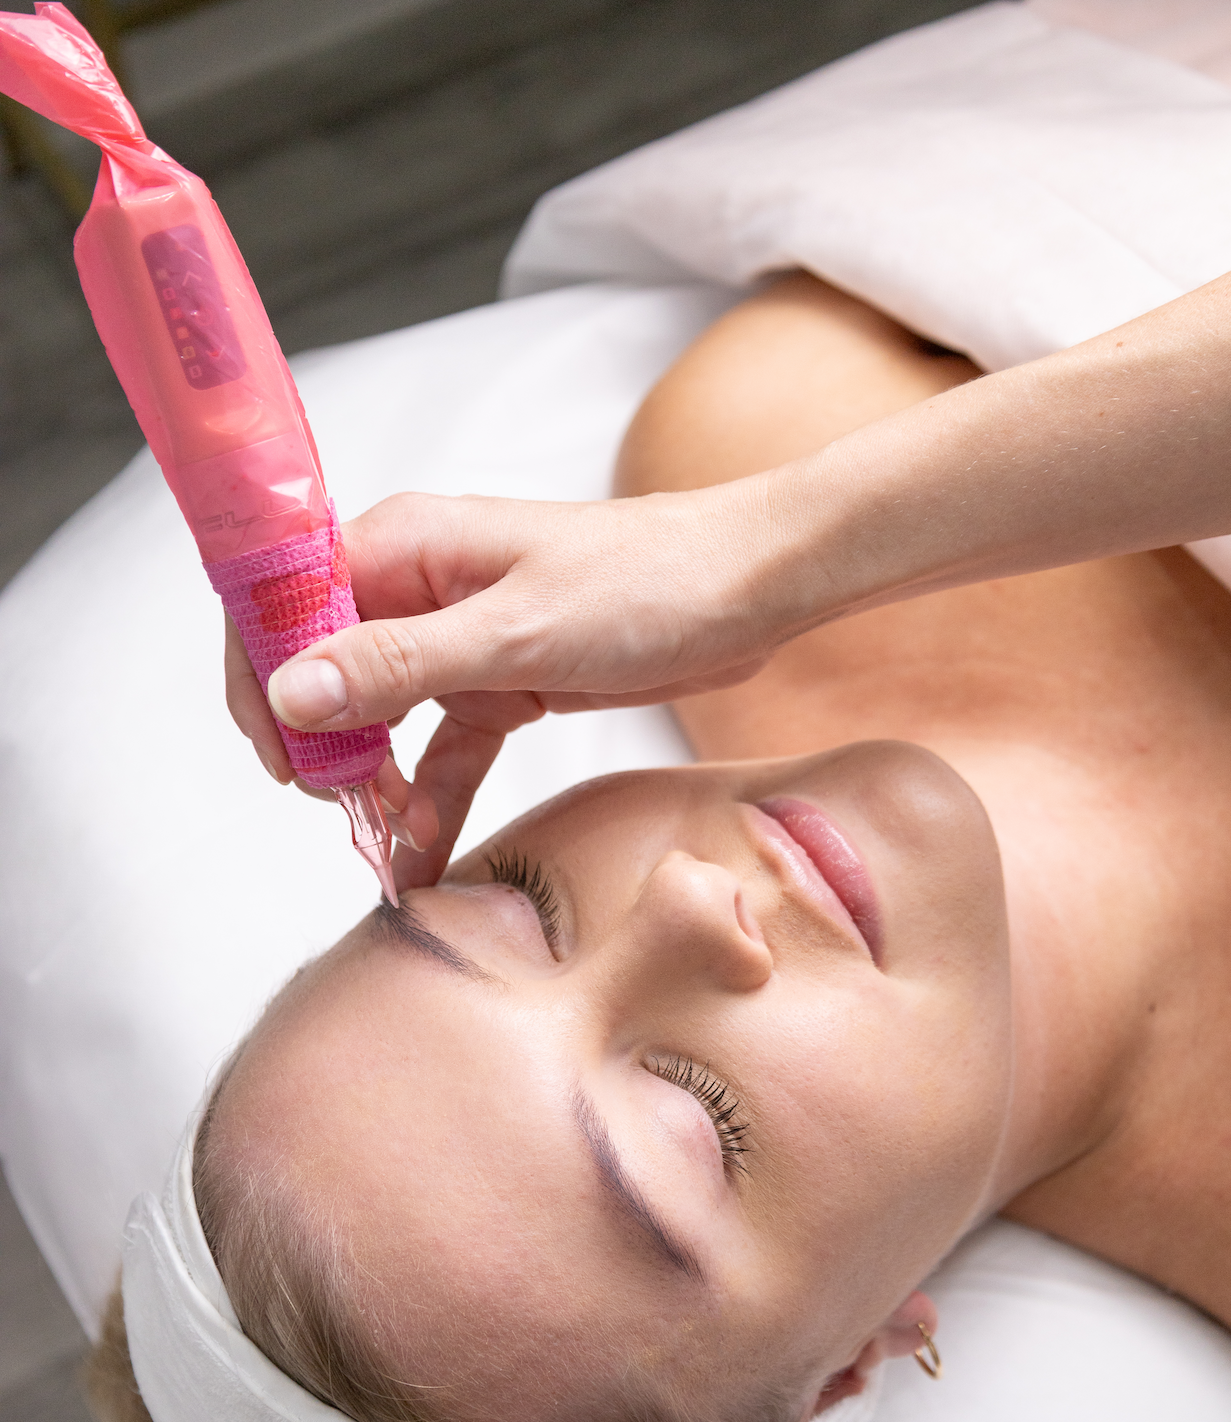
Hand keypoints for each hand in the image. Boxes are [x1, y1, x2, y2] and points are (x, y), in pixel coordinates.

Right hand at [225, 484, 795, 874]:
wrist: (750, 591)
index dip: (263, 680)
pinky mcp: (499, 683)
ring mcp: (456, 639)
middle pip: (321, 669)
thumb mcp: (514, 635)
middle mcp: (417, 586)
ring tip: (379, 840)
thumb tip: (292, 690)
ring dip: (371, 781)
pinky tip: (421, 850)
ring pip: (377, 719)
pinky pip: (441, 750)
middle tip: (336, 810)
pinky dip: (429, 797)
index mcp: (403, 545)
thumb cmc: (649, 582)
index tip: (281, 756)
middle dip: (315, 744)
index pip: (283, 604)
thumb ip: (399, 665)